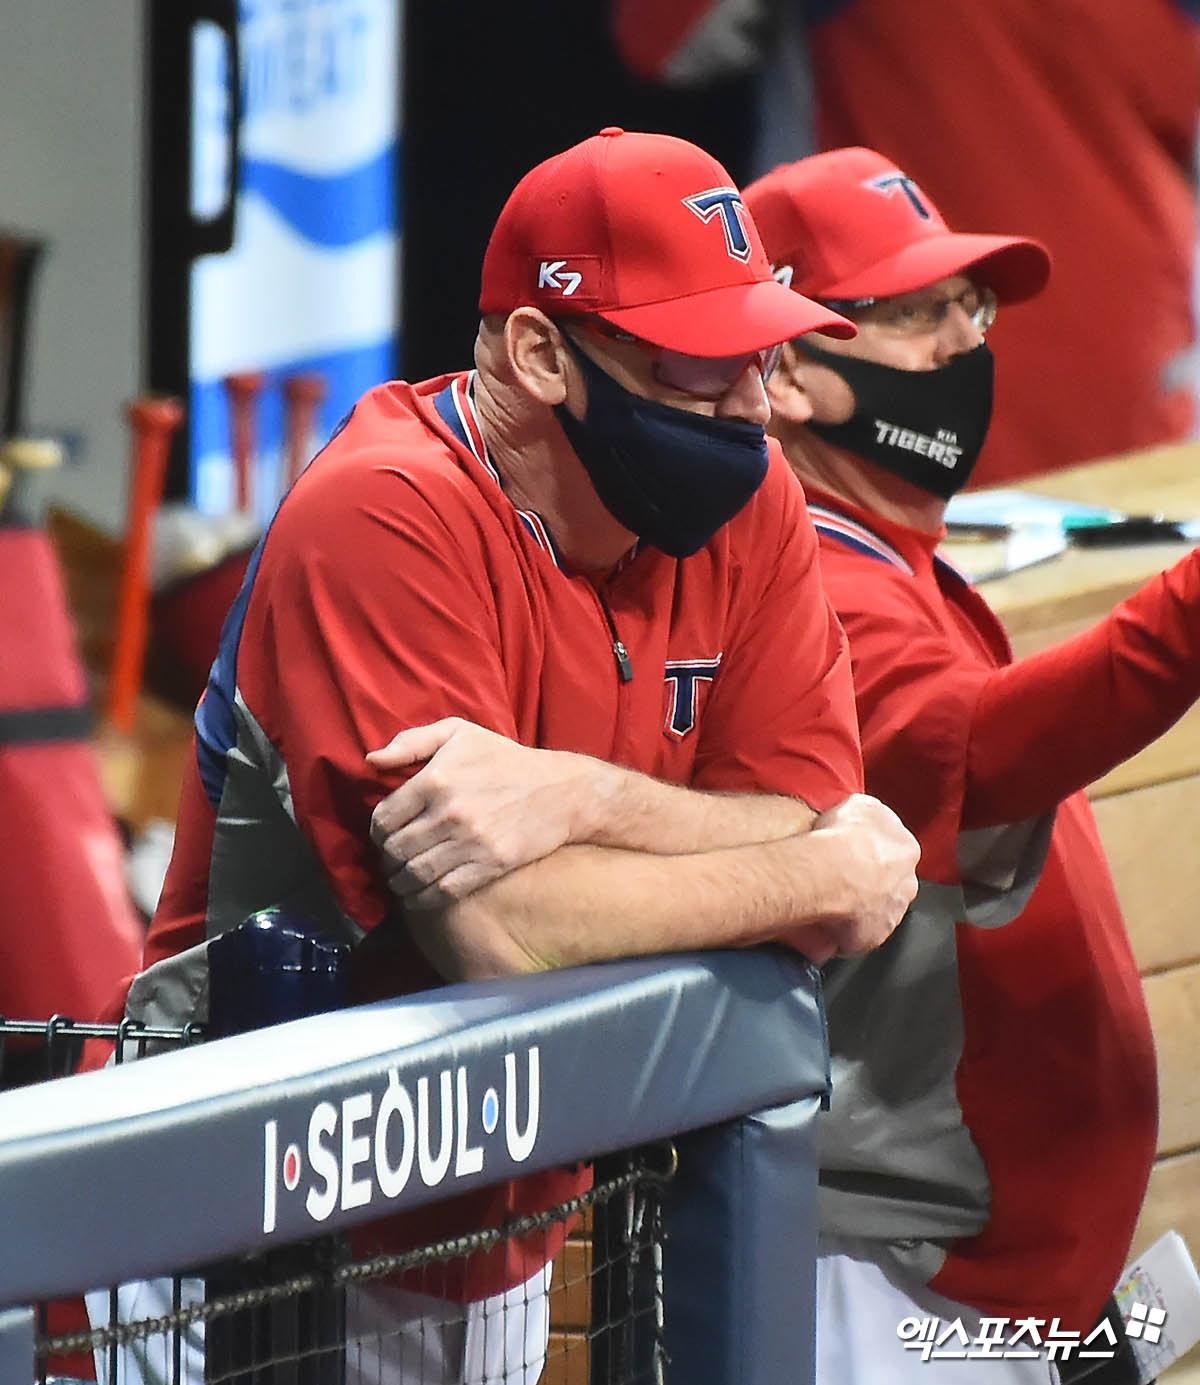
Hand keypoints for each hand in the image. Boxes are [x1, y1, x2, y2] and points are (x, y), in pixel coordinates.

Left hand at [367, 718, 592, 906]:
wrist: (560, 790)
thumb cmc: (505, 759)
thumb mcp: (459, 733)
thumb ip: (411, 742)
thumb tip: (371, 762)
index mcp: (435, 779)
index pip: (384, 818)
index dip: (377, 831)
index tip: (384, 834)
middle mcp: (449, 812)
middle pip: (396, 849)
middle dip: (387, 858)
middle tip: (391, 860)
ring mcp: (470, 842)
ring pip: (415, 874)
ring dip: (399, 882)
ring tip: (400, 880)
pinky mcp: (490, 865)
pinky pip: (443, 891)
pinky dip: (423, 899)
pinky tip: (419, 897)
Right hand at [785, 793, 919, 961]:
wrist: (831, 871)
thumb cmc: (843, 837)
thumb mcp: (861, 805)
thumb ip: (871, 815)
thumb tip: (866, 817)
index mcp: (907, 851)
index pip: (897, 854)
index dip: (874, 855)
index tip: (856, 854)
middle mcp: (906, 885)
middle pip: (892, 886)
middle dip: (873, 884)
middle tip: (844, 880)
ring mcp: (891, 914)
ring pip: (877, 912)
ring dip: (860, 909)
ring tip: (832, 901)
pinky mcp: (872, 937)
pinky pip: (859, 935)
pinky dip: (845, 931)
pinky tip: (827, 920)